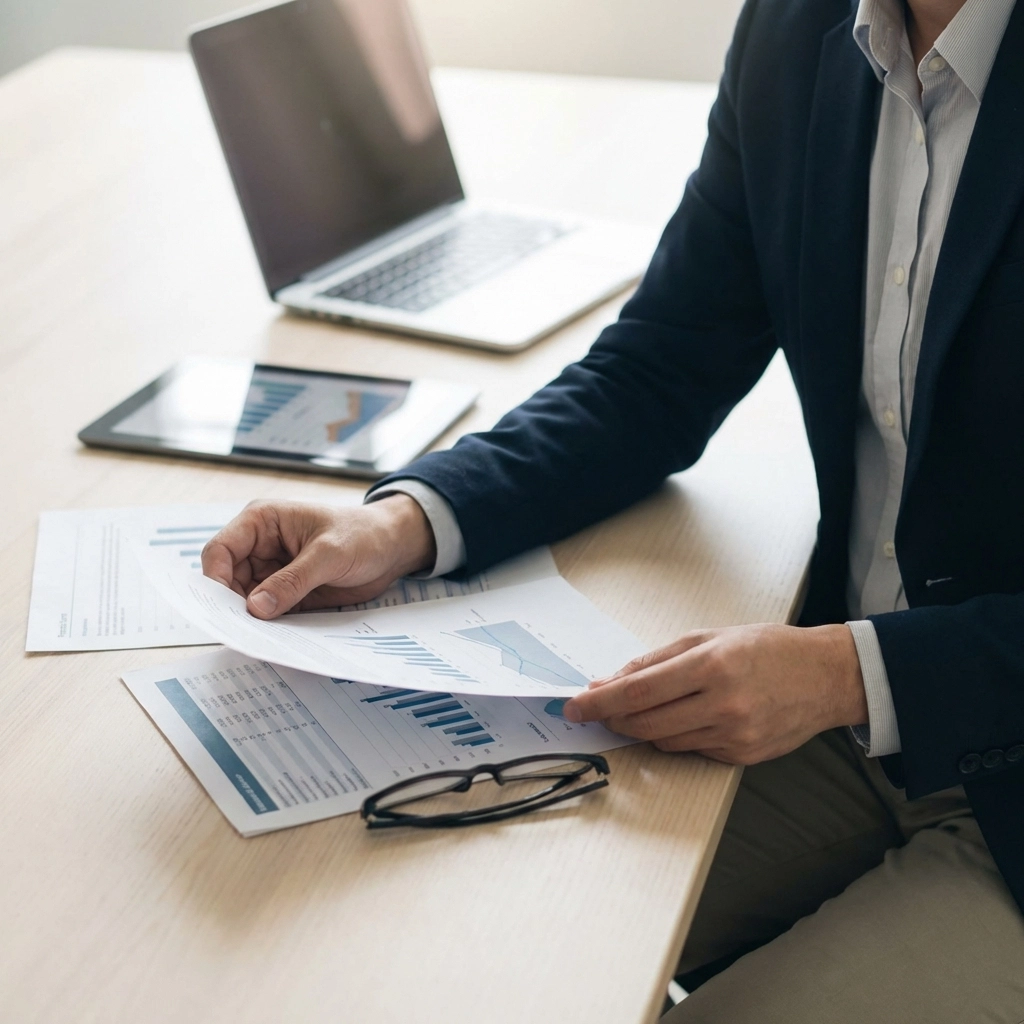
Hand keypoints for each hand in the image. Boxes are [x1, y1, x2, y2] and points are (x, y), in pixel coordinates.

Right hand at [201, 495, 436, 617]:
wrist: (392, 548)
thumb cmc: (363, 535)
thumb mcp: (329, 554)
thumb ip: (293, 580)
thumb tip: (255, 608)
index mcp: (262, 521)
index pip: (221, 550)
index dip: (215, 579)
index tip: (222, 608)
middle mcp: (261, 546)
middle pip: (228, 580)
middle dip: (231, 605)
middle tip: (241, 632)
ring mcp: (273, 570)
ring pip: (245, 599)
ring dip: (250, 618)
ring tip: (259, 638)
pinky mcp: (287, 591)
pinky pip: (268, 611)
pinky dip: (269, 625)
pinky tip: (274, 638)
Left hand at [562, 624, 867, 764]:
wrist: (825, 677)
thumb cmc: (766, 648)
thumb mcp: (708, 638)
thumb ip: (655, 660)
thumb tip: (608, 681)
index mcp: (711, 665)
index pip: (637, 691)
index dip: (599, 702)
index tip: (573, 706)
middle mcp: (722, 704)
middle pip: (644, 722)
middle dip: (614, 717)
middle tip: (599, 708)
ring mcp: (734, 735)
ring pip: (663, 741)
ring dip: (644, 726)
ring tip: (648, 707)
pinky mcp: (741, 757)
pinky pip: (691, 750)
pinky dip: (677, 735)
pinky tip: (689, 717)